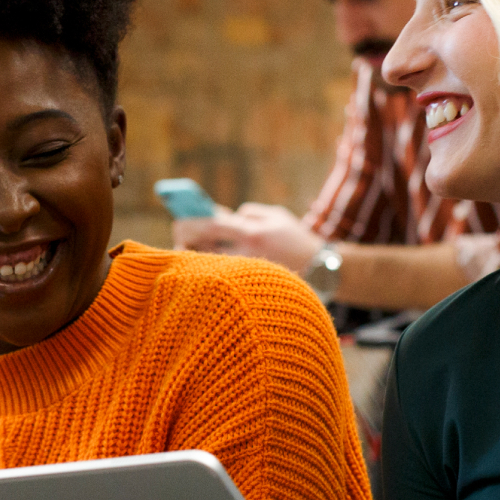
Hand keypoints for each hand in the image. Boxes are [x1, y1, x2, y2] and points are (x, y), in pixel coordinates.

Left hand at [173, 203, 323, 272]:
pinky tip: (203, 265)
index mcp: (251, 233)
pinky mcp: (249, 285)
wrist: (321, 269)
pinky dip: (210, 268)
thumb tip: (225, 217)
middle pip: (204, 249)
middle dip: (186, 241)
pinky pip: (222, 275)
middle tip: (178, 234)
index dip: (190, 223)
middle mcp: (246, 255)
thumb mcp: (276, 216)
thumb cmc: (296, 238)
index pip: (210, 225)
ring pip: (210, 265)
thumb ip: (249, 214)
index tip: (178, 220)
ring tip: (186, 248)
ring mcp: (246, 273)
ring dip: (195, 256)